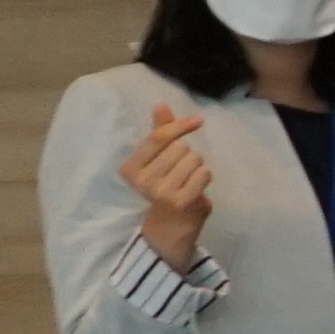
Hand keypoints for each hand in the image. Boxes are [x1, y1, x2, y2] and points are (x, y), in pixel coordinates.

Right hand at [117, 100, 215, 268]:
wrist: (169, 228)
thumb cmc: (164, 187)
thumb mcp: (157, 160)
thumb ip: (159, 133)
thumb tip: (160, 105)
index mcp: (130, 167)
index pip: (159, 136)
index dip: (180, 125)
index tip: (197, 121)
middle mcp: (142, 179)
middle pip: (181, 147)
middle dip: (188, 155)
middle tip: (181, 173)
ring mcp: (160, 191)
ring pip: (194, 159)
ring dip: (197, 167)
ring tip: (187, 182)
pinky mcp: (181, 200)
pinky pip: (204, 173)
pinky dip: (204, 178)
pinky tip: (195, 189)